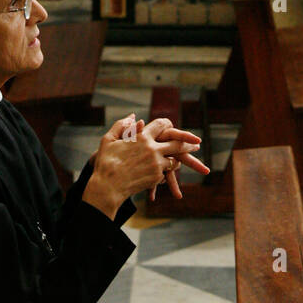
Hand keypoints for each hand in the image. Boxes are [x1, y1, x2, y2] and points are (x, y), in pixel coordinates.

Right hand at [83, 116, 205, 217]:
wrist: (108, 186)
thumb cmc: (105, 162)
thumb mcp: (109, 139)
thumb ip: (122, 125)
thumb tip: (133, 116)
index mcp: (142, 137)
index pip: (162, 125)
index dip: (168, 124)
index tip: (174, 125)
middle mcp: (153, 149)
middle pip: (177, 143)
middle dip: (188, 142)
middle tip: (197, 143)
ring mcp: (156, 164)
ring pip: (174, 159)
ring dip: (179, 159)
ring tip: (186, 159)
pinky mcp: (157, 177)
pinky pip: (167, 173)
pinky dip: (167, 172)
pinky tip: (169, 173)